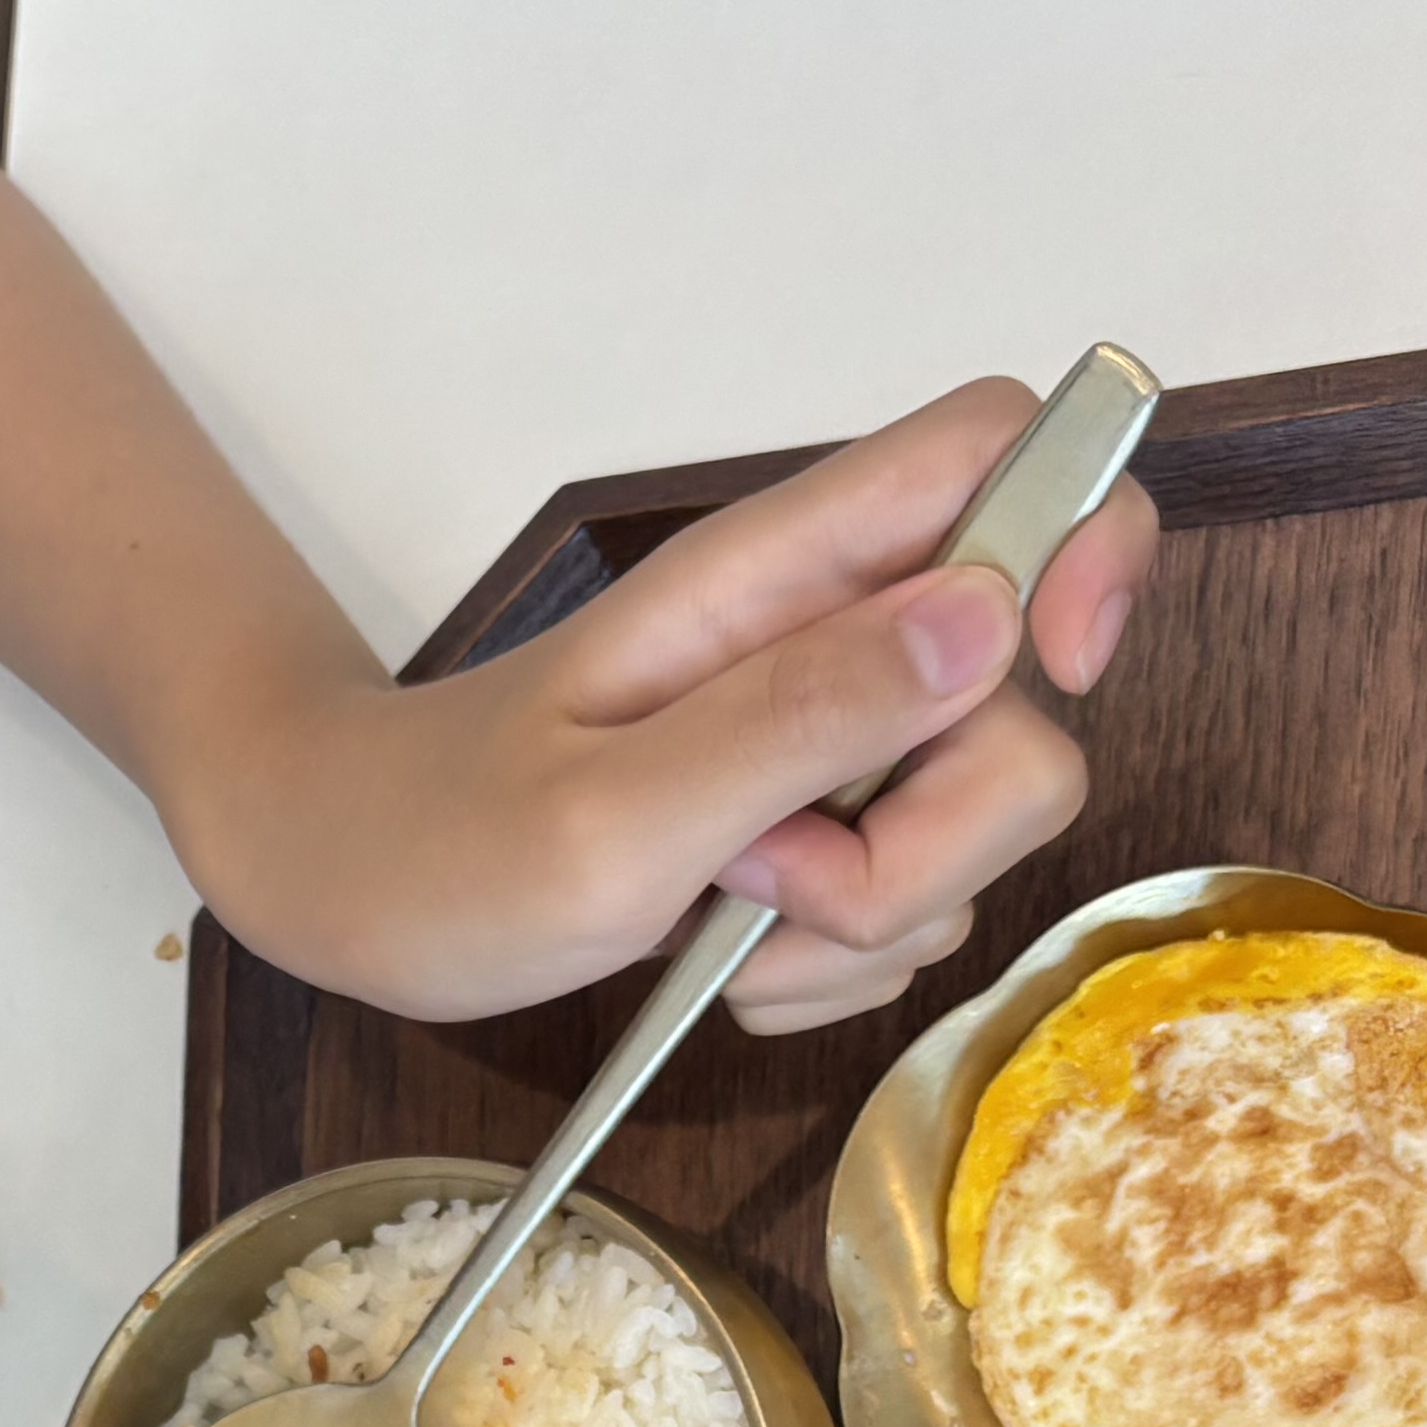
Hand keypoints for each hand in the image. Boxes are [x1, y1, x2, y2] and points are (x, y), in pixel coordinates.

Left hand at [176, 375, 1163, 1031]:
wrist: (342, 892)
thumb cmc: (438, 844)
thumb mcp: (611, 814)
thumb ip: (799, 718)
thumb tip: (991, 619)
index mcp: (786, 574)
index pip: (1013, 458)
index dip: (1083, 541)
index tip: (1053, 671)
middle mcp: (833, 635)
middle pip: (1028, 699)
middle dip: (944, 834)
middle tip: (780, 881)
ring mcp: (830, 738)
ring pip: (975, 823)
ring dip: (873, 919)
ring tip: (723, 930)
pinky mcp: (816, 829)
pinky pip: (908, 907)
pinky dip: (837, 963)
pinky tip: (731, 969)